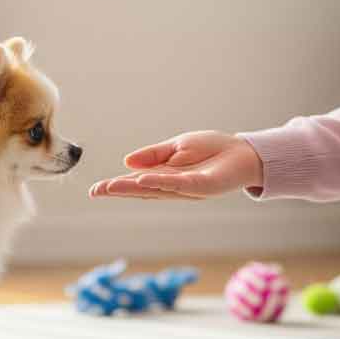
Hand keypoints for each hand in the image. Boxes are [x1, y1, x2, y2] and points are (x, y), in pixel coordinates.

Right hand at [87, 130, 262, 200]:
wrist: (243, 152)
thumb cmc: (213, 149)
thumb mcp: (177, 147)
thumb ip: (154, 155)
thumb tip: (126, 162)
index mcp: (165, 176)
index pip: (136, 182)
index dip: (117, 185)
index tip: (95, 189)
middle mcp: (173, 185)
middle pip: (142, 189)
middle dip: (119, 190)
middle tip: (96, 192)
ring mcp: (187, 187)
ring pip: (156, 189)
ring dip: (133, 188)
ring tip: (112, 187)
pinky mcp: (202, 186)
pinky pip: (178, 184)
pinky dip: (159, 182)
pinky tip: (143, 180)